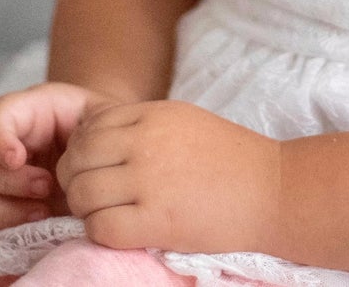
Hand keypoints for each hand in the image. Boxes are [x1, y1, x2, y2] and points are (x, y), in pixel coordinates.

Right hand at [0, 81, 115, 248]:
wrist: (96, 154)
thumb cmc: (97, 133)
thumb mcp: (102, 118)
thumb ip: (92, 126)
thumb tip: (73, 155)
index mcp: (26, 110)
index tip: (17, 158)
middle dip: (9, 182)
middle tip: (46, 189)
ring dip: (0, 209)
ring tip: (40, 213)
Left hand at [56, 98, 282, 254]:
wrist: (273, 190)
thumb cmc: (231, 157)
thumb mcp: (183, 120)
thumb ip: (140, 124)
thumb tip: (92, 135)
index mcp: (153, 113)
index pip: (88, 127)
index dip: (82, 151)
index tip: (96, 168)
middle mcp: (146, 142)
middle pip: (77, 159)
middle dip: (75, 180)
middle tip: (93, 195)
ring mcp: (150, 180)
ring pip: (83, 194)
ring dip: (86, 210)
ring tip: (107, 214)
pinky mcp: (158, 220)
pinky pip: (101, 228)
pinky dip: (101, 234)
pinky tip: (122, 232)